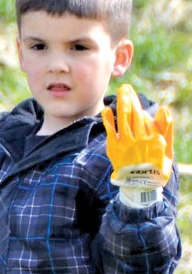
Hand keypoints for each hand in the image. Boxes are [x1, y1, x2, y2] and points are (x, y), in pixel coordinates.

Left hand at [102, 85, 172, 205]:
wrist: (141, 186)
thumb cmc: (156, 166)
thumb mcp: (167, 149)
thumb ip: (167, 129)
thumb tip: (164, 109)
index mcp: (154, 137)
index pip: (144, 116)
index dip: (137, 104)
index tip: (133, 95)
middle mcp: (141, 139)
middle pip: (134, 114)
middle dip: (129, 99)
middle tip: (125, 87)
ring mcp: (126, 144)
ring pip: (124, 119)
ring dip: (121, 104)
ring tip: (120, 92)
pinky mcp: (115, 150)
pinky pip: (111, 131)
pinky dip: (108, 120)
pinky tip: (106, 109)